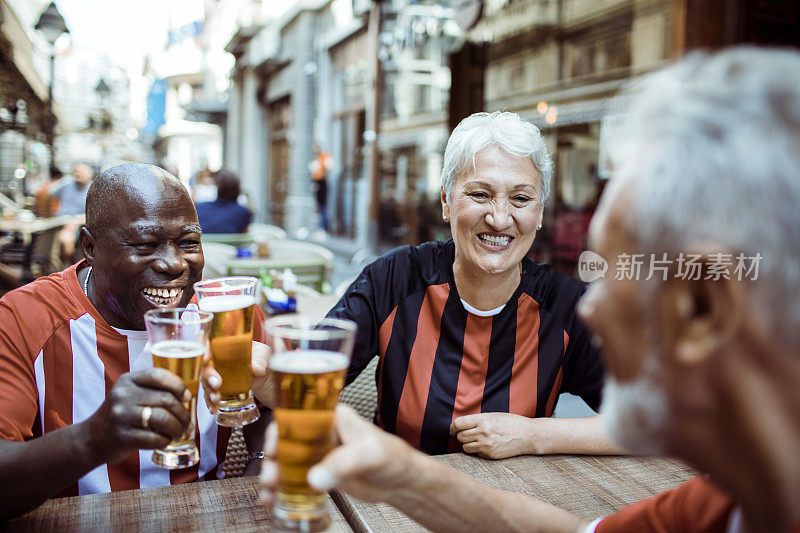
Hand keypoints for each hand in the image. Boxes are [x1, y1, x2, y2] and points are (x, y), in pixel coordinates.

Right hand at [79, 369, 191, 464]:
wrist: (92, 439)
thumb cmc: (122, 415)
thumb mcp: (131, 395)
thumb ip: (153, 390)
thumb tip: (188, 397)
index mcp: (127, 380)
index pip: (158, 375)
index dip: (178, 386)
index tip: (187, 397)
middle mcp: (122, 395)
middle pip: (166, 399)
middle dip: (183, 413)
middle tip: (187, 423)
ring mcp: (120, 416)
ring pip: (163, 419)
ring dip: (177, 428)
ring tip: (179, 433)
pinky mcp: (122, 436)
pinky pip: (154, 438)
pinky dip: (165, 441)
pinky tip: (165, 441)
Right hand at [201, 341, 269, 412]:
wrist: (264, 372)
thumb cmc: (261, 357)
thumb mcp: (263, 355)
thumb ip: (261, 360)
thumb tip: (258, 369)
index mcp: (225, 345)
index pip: (209, 343)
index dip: (204, 349)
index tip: (206, 357)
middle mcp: (216, 360)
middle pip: (205, 366)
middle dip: (208, 376)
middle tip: (216, 383)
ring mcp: (215, 374)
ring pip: (205, 382)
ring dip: (209, 391)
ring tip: (216, 399)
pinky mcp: (218, 388)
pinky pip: (210, 395)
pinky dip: (210, 402)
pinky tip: (214, 409)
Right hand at [259, 406, 416, 504]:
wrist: (401, 481)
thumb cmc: (393, 457)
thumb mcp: (370, 454)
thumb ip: (344, 463)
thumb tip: (315, 477)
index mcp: (333, 417)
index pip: (299, 416)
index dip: (280, 430)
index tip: (272, 448)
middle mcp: (322, 432)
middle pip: (287, 440)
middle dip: (273, 460)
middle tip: (270, 477)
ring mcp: (320, 453)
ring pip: (288, 462)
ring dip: (275, 477)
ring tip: (270, 494)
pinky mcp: (322, 473)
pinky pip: (297, 480)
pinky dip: (284, 490)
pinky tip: (277, 501)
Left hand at [450, 413, 534, 458]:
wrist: (527, 435)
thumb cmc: (510, 423)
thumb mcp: (493, 416)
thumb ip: (477, 420)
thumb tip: (459, 426)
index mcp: (483, 420)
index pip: (458, 424)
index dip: (452, 427)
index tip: (452, 429)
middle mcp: (483, 432)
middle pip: (460, 436)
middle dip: (460, 435)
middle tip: (467, 433)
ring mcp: (486, 445)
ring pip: (465, 447)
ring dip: (467, 443)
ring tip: (475, 439)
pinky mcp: (490, 455)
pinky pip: (475, 453)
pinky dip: (476, 450)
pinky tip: (485, 445)